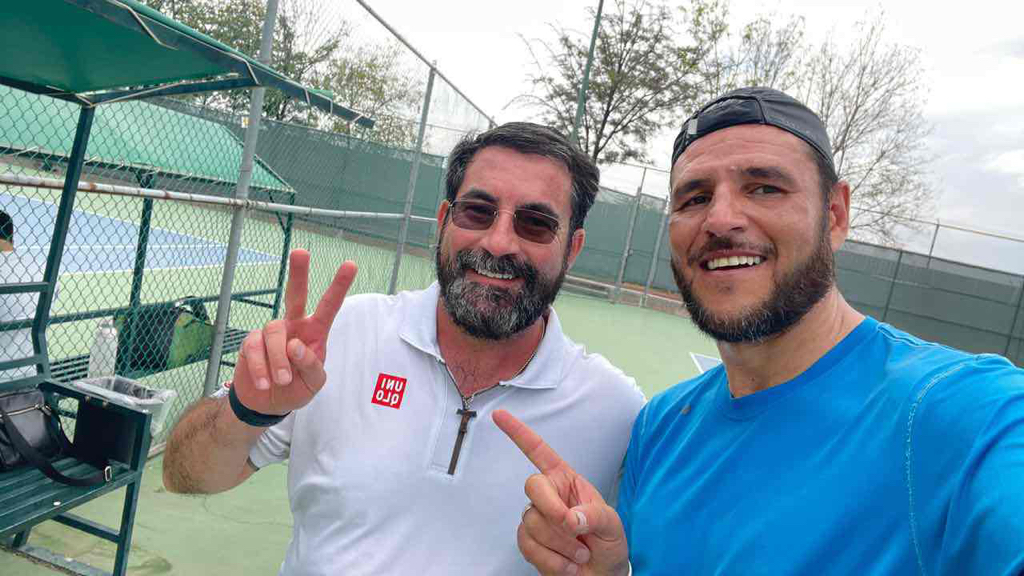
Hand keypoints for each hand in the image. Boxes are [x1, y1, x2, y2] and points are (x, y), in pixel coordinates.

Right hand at [233, 249, 356, 416]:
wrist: (267, 404)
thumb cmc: (296, 388)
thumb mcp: (313, 383)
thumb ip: (311, 365)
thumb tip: (295, 344)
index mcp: (315, 332)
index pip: (328, 307)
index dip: (338, 286)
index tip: (351, 264)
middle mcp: (294, 326)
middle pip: (295, 295)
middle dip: (299, 273)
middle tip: (301, 252)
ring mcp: (272, 333)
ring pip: (274, 331)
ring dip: (278, 359)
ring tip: (282, 380)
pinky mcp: (252, 342)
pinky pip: (254, 347)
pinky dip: (260, 367)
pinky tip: (264, 382)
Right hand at [493, 410, 629, 575]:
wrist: (602, 575)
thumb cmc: (608, 543)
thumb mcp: (611, 524)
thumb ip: (593, 516)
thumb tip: (571, 518)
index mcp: (567, 481)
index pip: (539, 452)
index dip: (519, 433)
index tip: (500, 416)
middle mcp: (549, 496)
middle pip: (533, 487)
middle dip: (553, 510)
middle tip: (573, 528)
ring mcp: (536, 519)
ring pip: (532, 523)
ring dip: (561, 544)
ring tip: (579, 553)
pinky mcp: (530, 543)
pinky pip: (529, 547)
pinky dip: (553, 561)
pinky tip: (568, 565)